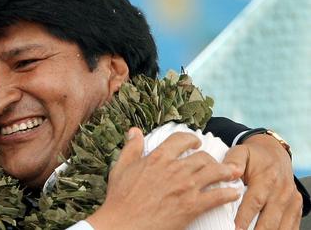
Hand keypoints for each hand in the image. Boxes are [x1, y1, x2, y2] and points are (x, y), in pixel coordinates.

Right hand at [87, 127, 240, 229]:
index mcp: (158, 157)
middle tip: (215, 162)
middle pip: (202, 157)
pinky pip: (218, 196)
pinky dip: (229, 194)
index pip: (181, 139)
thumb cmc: (120, 198)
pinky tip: (233, 194)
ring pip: (214, 172)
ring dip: (226, 172)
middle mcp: (175, 169)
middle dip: (211, 158)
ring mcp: (186, 187)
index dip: (192, 139)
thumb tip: (134, 131)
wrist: (123, 224)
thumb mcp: (121, 168)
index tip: (196, 143)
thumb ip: (131, 148)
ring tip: (233, 173)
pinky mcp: (193, 206)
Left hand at [223, 134, 302, 229]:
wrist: (274, 154)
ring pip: (281, 226)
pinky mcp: (296, 207)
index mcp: (267, 178)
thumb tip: (230, 172)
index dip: (244, 219)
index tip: (234, 229)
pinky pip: (291, 226)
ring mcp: (291, 200)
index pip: (254, 202)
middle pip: (269, 219)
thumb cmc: (254, 156)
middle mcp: (282, 191)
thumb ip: (233, 162)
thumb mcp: (240, 152)